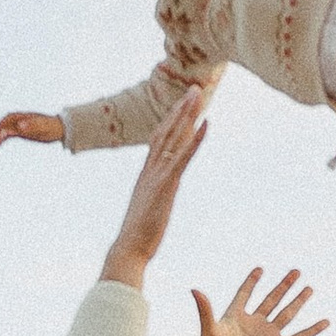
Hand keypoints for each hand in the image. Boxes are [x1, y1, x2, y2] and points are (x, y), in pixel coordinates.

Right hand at [0, 109, 65, 145]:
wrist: (60, 128)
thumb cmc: (51, 127)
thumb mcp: (41, 128)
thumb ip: (30, 126)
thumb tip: (19, 125)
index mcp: (23, 117)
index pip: (8, 119)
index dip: (1, 127)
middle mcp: (21, 120)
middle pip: (5, 123)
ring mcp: (21, 125)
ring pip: (6, 128)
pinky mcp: (23, 131)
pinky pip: (11, 132)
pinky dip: (4, 137)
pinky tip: (0, 144)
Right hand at [99, 88, 208, 289]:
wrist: (130, 246)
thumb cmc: (139, 232)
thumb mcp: (148, 206)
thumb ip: (153, 195)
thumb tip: (156, 194)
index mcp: (147, 172)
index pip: (159, 138)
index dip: (171, 119)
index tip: (181, 104)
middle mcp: (151, 168)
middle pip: (166, 130)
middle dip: (180, 109)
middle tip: (194, 89)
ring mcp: (158, 174)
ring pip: (174, 137)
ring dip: (187, 115)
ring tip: (199, 96)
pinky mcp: (166, 184)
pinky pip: (182, 157)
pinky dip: (195, 139)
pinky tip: (206, 125)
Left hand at [195, 268, 327, 335]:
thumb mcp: (210, 333)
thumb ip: (205, 310)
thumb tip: (194, 289)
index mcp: (236, 318)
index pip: (245, 294)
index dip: (251, 282)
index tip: (260, 269)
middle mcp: (254, 325)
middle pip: (271, 299)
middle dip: (283, 285)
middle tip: (296, 271)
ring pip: (287, 314)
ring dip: (298, 300)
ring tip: (309, 287)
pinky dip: (312, 329)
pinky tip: (325, 321)